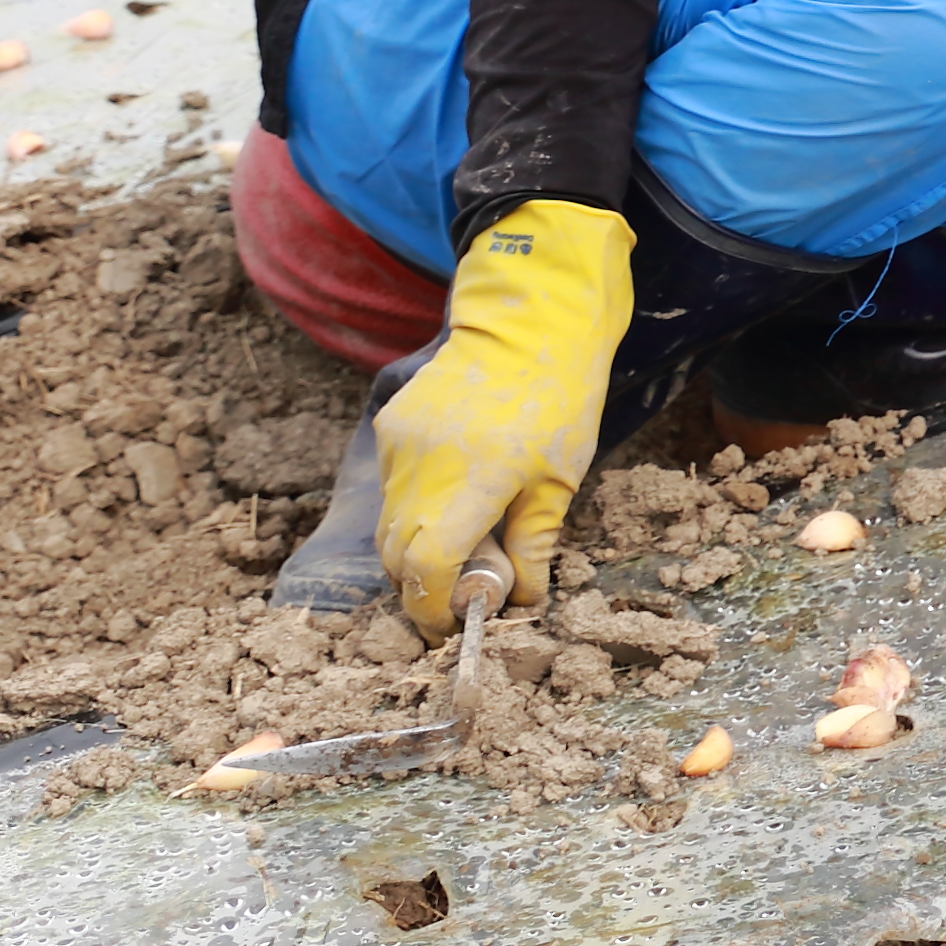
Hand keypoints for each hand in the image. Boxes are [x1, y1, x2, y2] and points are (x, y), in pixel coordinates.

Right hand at [377, 198, 634, 631]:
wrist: (528, 321)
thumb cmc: (559, 399)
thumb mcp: (559, 479)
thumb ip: (534, 543)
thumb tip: (520, 599)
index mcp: (471, 482)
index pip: (426, 569)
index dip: (432, 608)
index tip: (452, 623)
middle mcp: (421, 467)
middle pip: (396, 557)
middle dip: (421, 587)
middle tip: (463, 592)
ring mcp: (398, 445)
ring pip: (386, 526)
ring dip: (414, 550)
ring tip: (465, 542)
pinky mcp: (389, 427)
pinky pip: (389, 489)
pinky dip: (412, 509)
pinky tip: (453, 495)